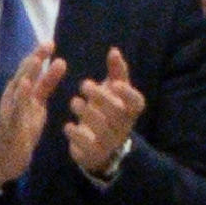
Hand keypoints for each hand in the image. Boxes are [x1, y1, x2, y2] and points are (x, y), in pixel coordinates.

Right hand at [0, 44, 64, 187]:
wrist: (4, 157)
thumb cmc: (21, 127)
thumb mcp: (37, 103)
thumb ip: (46, 84)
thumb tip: (59, 63)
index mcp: (22, 91)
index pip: (31, 70)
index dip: (39, 55)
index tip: (50, 42)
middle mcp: (13, 96)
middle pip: (24, 73)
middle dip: (35, 58)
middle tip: (48, 44)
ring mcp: (10, 110)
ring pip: (18, 88)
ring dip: (27, 73)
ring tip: (37, 59)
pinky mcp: (10, 125)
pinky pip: (15, 109)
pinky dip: (19, 97)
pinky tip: (25, 85)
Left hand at [60, 46, 144, 179]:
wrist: (103, 146)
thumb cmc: (108, 110)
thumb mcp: (114, 92)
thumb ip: (116, 72)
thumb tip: (114, 50)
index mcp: (130, 110)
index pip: (136, 103)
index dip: (127, 94)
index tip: (114, 83)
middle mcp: (123, 127)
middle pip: (116, 113)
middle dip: (100, 97)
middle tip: (83, 84)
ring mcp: (109, 142)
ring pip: (101, 129)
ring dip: (86, 113)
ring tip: (74, 102)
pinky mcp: (93, 154)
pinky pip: (86, 146)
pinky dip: (76, 135)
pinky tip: (68, 126)